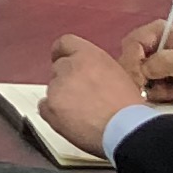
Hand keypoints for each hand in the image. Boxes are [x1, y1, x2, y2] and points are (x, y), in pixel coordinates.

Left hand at [41, 34, 132, 153]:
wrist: (125, 129)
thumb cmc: (129, 108)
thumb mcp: (119, 75)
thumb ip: (98, 69)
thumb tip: (91, 75)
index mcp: (89, 56)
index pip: (65, 43)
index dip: (63, 52)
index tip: (62, 58)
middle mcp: (70, 67)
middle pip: (58, 68)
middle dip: (67, 80)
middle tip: (80, 95)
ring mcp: (57, 87)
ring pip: (52, 89)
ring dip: (62, 98)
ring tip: (82, 113)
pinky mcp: (50, 107)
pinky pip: (44, 107)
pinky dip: (53, 114)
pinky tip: (70, 121)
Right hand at [115, 18, 172, 103]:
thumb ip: (165, 62)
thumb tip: (143, 71)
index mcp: (155, 32)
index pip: (132, 45)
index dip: (133, 63)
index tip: (142, 81)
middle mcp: (148, 47)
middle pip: (126, 62)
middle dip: (139, 78)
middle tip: (156, 88)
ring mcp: (148, 65)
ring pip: (131, 78)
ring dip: (148, 88)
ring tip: (170, 90)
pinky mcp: (152, 81)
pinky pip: (141, 89)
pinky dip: (154, 95)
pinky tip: (170, 93)